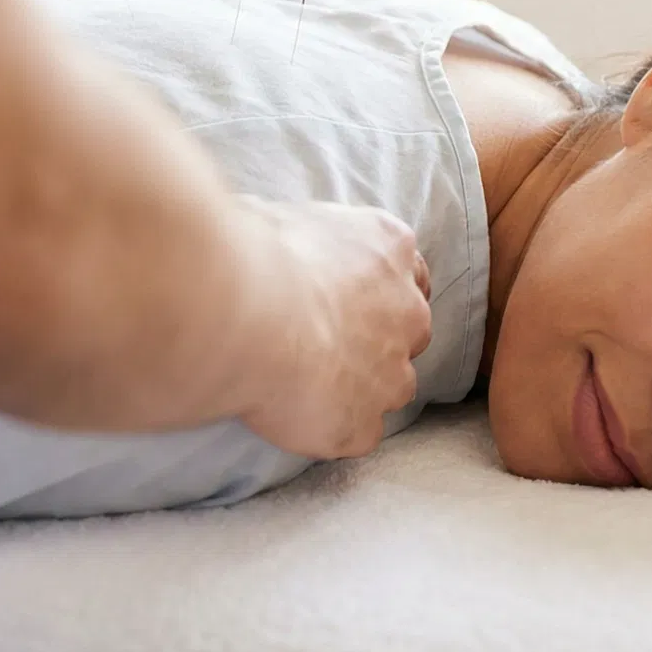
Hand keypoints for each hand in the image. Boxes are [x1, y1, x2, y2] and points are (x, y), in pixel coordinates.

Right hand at [233, 197, 433, 460]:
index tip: (352, 303)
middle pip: (409, 332)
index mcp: (390, 246)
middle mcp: (408, 310)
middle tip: (322, 345)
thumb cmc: (250, 254)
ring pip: (391, 387)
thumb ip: (309, 238)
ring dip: (358, 389)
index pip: (410, 273)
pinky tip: (291, 414)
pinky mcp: (364, 425)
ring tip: (303, 385)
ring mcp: (393, 373)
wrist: (241, 313)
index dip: (380, 293)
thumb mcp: (287, 219)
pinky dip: (331, 428)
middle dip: (376, 341)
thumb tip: (285, 243)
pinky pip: (357, 433)